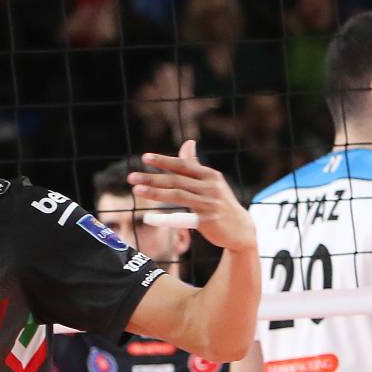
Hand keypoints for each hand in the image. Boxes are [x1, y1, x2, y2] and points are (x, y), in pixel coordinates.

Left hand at [130, 140, 255, 252]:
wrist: (240, 229)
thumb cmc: (221, 202)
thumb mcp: (211, 182)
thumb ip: (195, 164)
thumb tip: (188, 142)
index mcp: (210, 175)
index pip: (183, 165)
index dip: (164, 161)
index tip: (144, 158)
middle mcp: (210, 187)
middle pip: (176, 180)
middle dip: (152, 178)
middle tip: (131, 177)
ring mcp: (209, 204)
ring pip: (177, 196)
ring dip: (155, 193)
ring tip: (136, 190)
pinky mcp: (208, 221)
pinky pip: (182, 219)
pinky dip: (164, 219)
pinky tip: (148, 218)